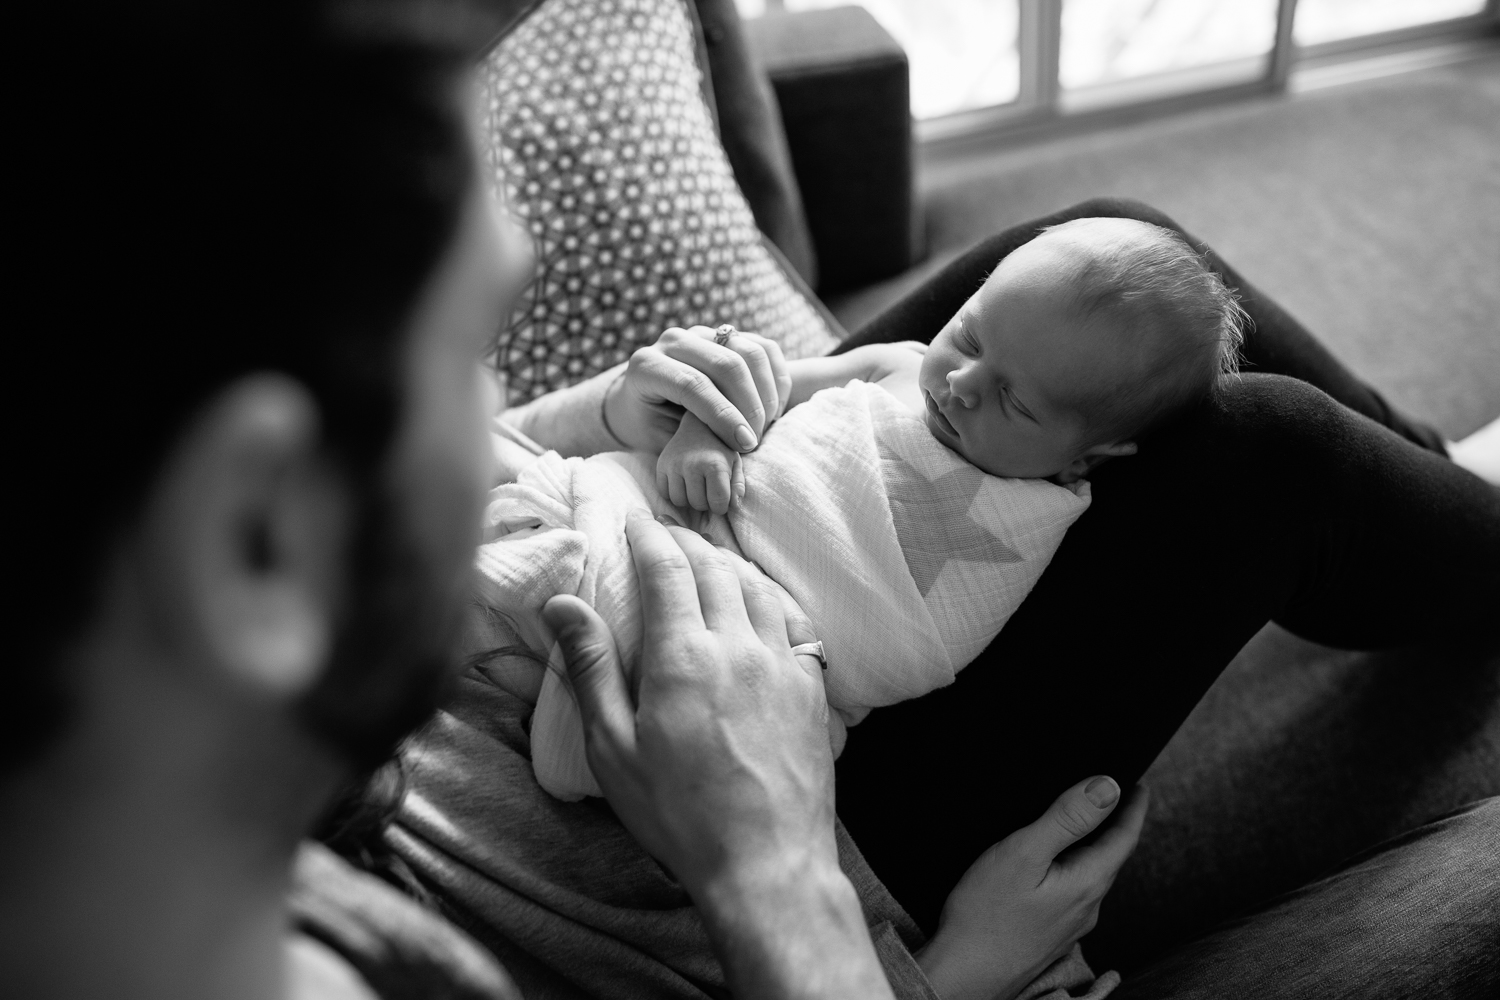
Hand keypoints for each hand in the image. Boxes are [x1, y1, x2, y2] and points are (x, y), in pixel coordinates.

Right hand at [542, 512, 889, 998]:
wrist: (766, 862)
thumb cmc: (679, 814)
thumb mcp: (614, 747)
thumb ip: (590, 667)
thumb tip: (562, 604)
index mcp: (683, 657)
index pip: (668, 570)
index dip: (649, 538)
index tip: (635, 522)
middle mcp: (738, 646)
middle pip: (714, 568)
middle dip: (686, 542)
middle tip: (666, 536)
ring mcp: (782, 664)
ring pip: (757, 587)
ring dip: (729, 562)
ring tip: (708, 558)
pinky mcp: (811, 687)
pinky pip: (794, 619)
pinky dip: (770, 594)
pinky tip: (761, 600)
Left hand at [604, 326, 790, 453]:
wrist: (646, 405)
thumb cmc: (652, 430)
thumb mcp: (660, 441)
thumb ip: (691, 438)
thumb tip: (735, 440)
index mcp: (647, 366)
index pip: (692, 384)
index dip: (723, 415)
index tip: (745, 444)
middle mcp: (673, 341)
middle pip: (726, 364)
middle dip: (750, 407)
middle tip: (755, 441)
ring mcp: (702, 333)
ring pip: (750, 353)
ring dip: (766, 395)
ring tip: (764, 428)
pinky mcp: (727, 334)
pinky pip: (765, 349)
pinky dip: (776, 381)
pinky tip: (772, 412)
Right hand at [657, 411, 744, 513]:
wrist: (699, 425)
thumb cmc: (721, 449)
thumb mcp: (736, 464)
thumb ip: (738, 485)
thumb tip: (735, 507)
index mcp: (715, 465)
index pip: (718, 503)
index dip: (722, 506)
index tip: (722, 499)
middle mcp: (692, 465)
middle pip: (698, 504)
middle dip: (706, 503)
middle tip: (708, 491)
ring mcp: (674, 465)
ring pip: (679, 501)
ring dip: (688, 500)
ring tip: (696, 488)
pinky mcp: (661, 464)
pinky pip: (664, 493)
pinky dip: (674, 493)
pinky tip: (683, 483)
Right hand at [917, 777, 1148, 999]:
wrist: (963, 975)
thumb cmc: (986, 916)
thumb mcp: (1025, 852)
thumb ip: (1068, 819)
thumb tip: (1109, 787)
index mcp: (1088, 882)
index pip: (1125, 837)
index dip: (1134, 805)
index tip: (1139, 780)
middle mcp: (1087, 907)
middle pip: (1110, 856)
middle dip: (1114, 823)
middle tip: (1111, 791)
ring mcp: (1070, 925)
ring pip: (1090, 874)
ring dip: (1092, 845)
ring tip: (1083, 821)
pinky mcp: (1050, 934)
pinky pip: (1071, 891)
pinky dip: (1072, 866)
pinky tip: (1051, 863)